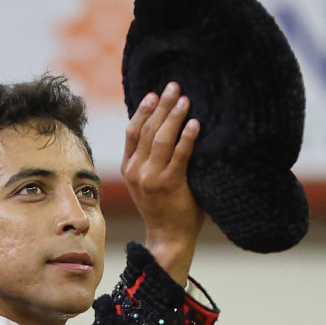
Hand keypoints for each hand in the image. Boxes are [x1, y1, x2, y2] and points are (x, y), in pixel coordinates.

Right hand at [122, 82, 205, 285]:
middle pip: (147, 130)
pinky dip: (187, 137)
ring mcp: (152, 178)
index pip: (132, 132)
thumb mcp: (149, 183)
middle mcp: (137, 171)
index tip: (153, 93)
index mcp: (129, 169)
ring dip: (174, 116)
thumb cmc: (165, 209)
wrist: (169, 238)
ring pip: (161, 139)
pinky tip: (195, 124)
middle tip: (174, 86)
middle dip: (161, 105)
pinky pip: (180, 155)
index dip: (143, 110)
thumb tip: (165, 131)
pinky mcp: (170, 184)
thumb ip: (151, 161)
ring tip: (185, 99)